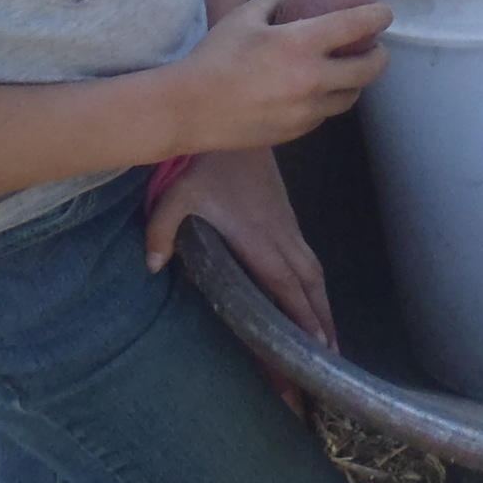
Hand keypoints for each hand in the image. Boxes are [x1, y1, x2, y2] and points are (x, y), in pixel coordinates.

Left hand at [145, 146, 339, 349]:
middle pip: (309, 283)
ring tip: (330, 336)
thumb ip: (161, 231)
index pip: (284, 282)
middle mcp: (279, 235)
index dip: (302, 313)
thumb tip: (151, 267)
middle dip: (321, 318)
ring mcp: (287, 225)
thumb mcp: (175, 196)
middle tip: (331, 354)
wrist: (236, 127)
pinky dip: (315, 283)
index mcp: (256, 237)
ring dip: (323, 303)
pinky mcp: (286, 218)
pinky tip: (313, 297)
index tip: (318, 343)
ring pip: (313, 270)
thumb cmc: (204, 166)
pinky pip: (307, 257)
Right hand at [170, 0, 388, 155]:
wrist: (189, 109)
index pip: (357, 26)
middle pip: (369, 70)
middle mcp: (313, 79)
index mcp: (301, 44)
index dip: (378, 16)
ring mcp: (307, 110)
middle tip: (376, 48)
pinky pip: (324, 115)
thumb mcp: (244, 16)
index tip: (385, 13)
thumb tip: (293, 1)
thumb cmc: (215, 56)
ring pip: (350, 97)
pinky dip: (328, 101)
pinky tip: (317, 92)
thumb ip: (275, 2)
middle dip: (380, 56)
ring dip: (356, 82)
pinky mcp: (296, 132)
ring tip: (348, 71)